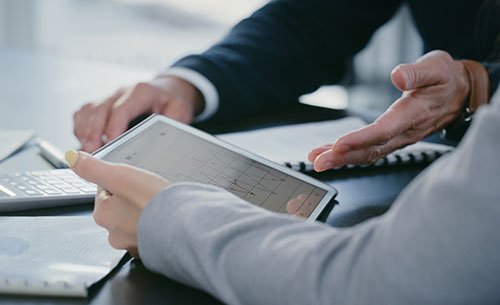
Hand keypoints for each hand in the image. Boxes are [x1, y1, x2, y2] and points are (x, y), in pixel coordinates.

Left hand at [65, 150, 169, 257]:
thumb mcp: (121, 176)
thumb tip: (72, 158)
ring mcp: (131, 244)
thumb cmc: (154, 202)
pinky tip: (163, 219)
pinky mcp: (149, 250)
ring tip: (159, 206)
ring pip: (134, 220)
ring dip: (144, 212)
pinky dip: (154, 226)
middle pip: (120, 205)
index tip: (137, 183)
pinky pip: (148, 233)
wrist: (185, 227)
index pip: (106, 189)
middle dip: (133, 198)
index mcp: (103, 214)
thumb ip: (94, 168)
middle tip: (150, 194)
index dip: (123, 181)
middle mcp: (113, 233)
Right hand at [73, 76, 203, 152]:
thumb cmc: (172, 101)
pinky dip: (80, 127)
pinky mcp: (103, 104)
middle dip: (93, 133)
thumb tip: (159, 140)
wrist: (168, 89)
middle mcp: (122, 92)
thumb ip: (172, 124)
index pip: (120, 110)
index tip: (109, 146)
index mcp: (141, 92)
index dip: (112, 129)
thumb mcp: (180, 111)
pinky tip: (85, 142)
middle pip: (99, 110)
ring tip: (87, 152)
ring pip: (88, 110)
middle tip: (93, 154)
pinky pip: (84, 112)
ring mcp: (110, 97)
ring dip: (84, 131)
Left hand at [309, 50, 470, 171]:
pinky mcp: (394, 139)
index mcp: (414, 114)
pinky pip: (370, 150)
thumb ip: (417, 72)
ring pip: (368, 153)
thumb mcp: (437, 67)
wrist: (461, 93)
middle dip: (342, 157)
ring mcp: (399, 139)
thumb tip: (396, 76)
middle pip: (371, 149)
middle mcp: (405, 132)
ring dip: (341, 159)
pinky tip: (332, 154)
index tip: (338, 144)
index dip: (360, 139)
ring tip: (317, 159)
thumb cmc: (446, 79)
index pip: (384, 130)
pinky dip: (349, 155)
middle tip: (317, 161)